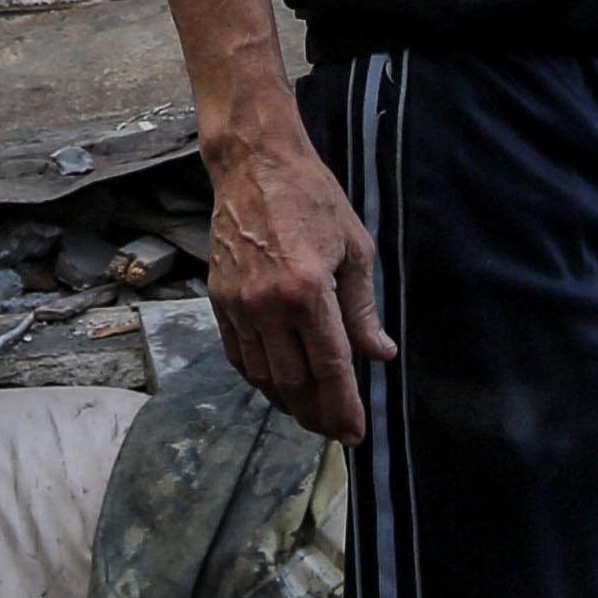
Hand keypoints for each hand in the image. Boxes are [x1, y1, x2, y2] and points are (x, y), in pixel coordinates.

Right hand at [203, 103, 393, 444]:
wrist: (253, 164)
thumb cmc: (312, 198)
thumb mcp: (354, 249)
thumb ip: (363, 309)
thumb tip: (379, 355)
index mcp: (308, 291)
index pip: (331, 368)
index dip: (343, 407)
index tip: (354, 433)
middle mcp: (268, 305)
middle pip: (293, 383)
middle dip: (317, 415)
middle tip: (335, 430)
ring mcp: (238, 304)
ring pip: (262, 376)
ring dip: (288, 402)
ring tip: (310, 412)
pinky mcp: (219, 300)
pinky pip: (238, 355)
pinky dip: (260, 377)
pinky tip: (279, 383)